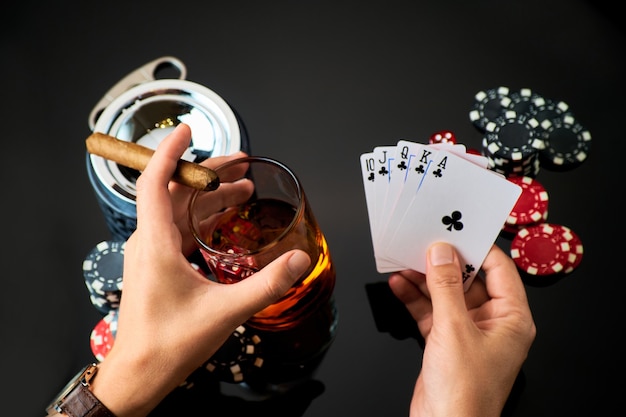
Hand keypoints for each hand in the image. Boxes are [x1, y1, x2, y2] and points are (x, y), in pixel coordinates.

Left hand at [89, 124, 310, 416]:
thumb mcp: (225, 311)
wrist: (140, 373)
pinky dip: (204, 218)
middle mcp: (149, 242)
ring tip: (244, 189)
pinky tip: (226, 220)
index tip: (188, 129)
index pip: (156, 182)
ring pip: (180, 211)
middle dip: (210, 173)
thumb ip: (267, 284)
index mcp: (155, 243)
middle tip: (242, 162)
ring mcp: (152, 254)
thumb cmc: (170, 343)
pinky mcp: (158, 267)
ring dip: (210, 197)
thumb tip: (300, 260)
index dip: (170, 151)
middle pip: (177, 192)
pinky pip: (180, 229)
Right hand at [388, 242, 535, 416]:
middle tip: (423, 243)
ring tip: (403, 262)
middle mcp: (492, 323)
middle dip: (443, 263)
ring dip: (423, 280)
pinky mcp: (446, 342)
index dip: (477, 248)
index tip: (456, 231)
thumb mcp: (454, 330)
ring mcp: (467, 332)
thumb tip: (441, 254)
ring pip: (445, 295)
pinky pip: (431, 311)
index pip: (499, 269)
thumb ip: (446, 287)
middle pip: (468, 280)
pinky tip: (399, 286)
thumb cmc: (466, 394)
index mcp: (511, 319)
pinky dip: (415, 299)